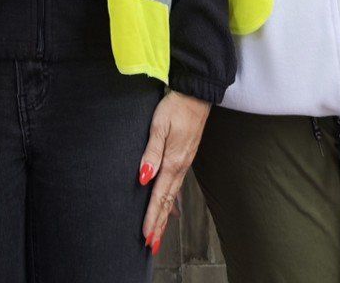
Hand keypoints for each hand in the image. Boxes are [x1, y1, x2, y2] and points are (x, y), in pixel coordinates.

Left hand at [138, 91, 210, 254]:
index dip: (152, 217)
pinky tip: (170, 207)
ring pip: (173, 196)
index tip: (147, 235)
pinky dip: (172, 201)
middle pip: (168, 202)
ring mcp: (184, 162)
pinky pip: (177, 186)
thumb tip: (144, 177)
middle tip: (152, 245)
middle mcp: (180, 166)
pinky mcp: (185, 157)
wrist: (196, 94)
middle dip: (159, 224)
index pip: (160, 196)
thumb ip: (151, 153)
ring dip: (165, 216)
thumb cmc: (175, 107)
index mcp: (173, 161)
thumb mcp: (159, 127)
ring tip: (158, 233)